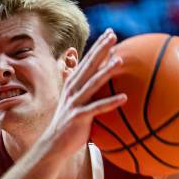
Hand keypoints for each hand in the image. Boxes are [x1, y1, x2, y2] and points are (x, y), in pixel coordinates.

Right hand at [42, 29, 126, 156]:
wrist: (54, 145)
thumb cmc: (70, 125)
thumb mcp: (78, 105)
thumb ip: (89, 93)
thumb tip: (107, 86)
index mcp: (73, 85)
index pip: (87, 61)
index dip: (98, 47)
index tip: (110, 33)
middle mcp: (73, 90)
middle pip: (89, 66)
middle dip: (101, 49)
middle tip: (113, 35)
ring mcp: (75, 103)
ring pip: (92, 83)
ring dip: (106, 72)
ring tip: (120, 61)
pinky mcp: (78, 117)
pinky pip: (97, 108)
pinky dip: (110, 102)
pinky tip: (125, 98)